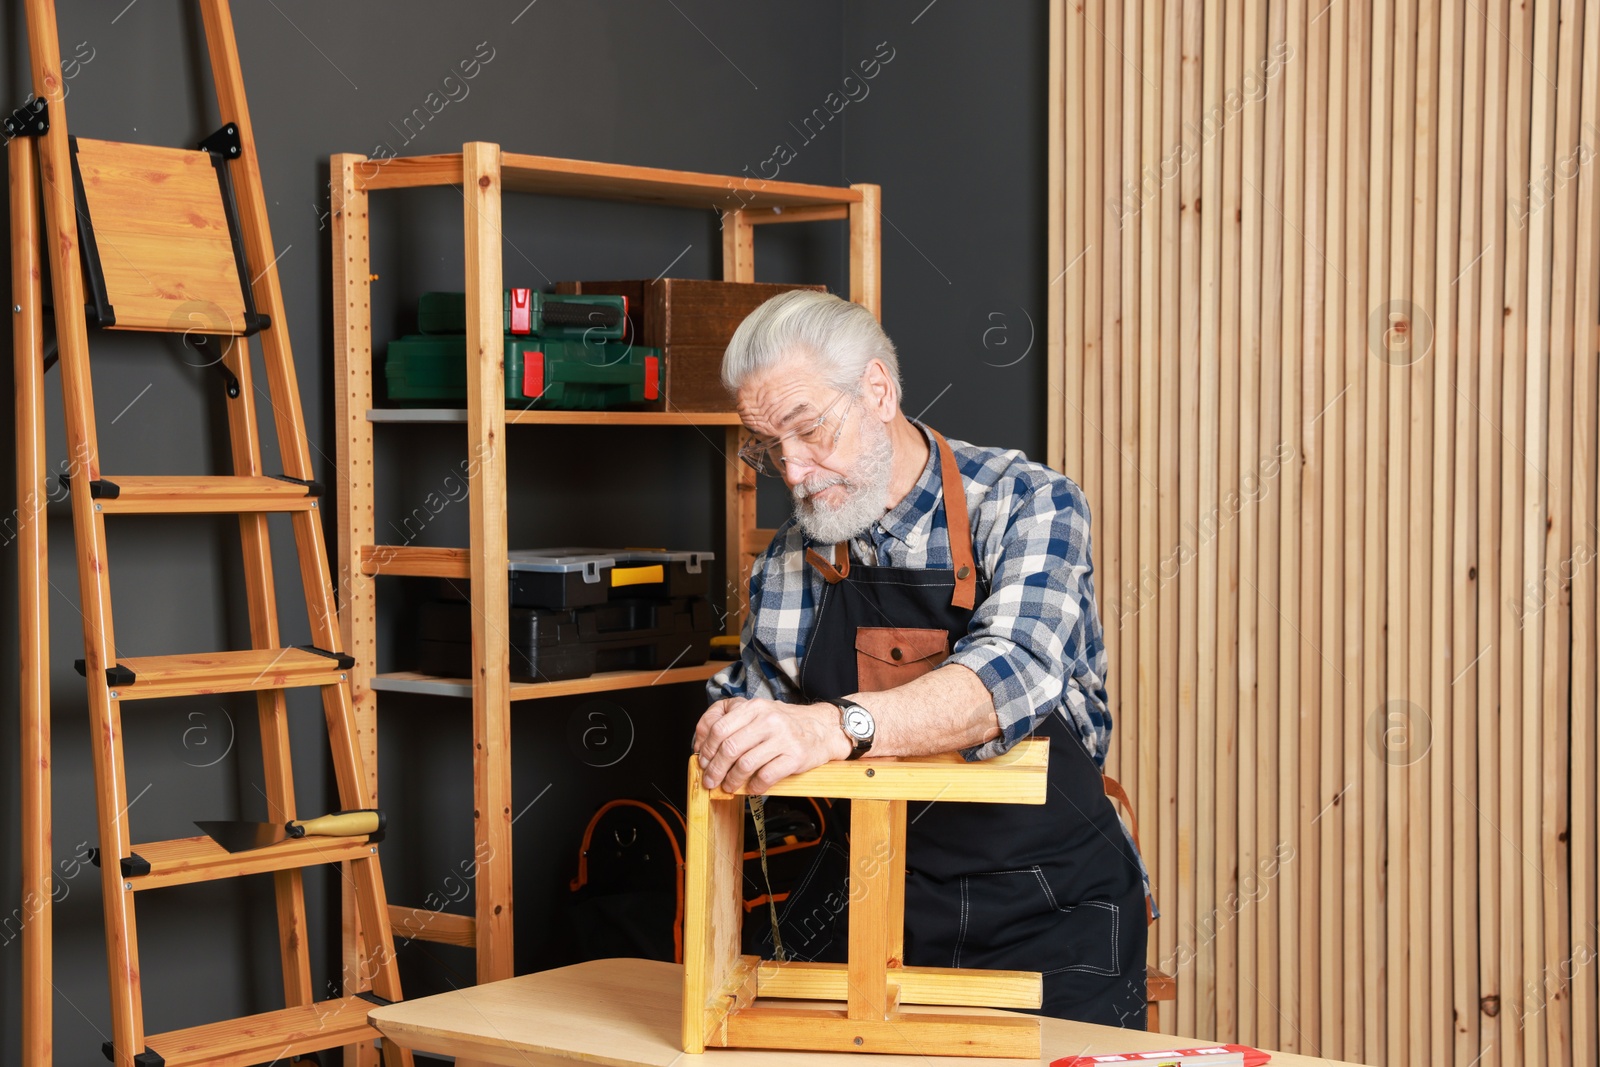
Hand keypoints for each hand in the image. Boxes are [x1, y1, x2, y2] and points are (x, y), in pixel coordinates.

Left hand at [694, 697, 850, 793]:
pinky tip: (752, 788)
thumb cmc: (783, 723)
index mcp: (754, 707)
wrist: (822, 727)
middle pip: (729, 748)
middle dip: (715, 769)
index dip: (706, 749)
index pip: (719, 728)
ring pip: (745, 764)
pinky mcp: (795, 757)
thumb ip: (727, 718)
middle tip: (710, 781)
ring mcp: (782, 738)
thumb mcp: (756, 711)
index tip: (703, 762)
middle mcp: (767, 720)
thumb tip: (700, 741)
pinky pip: (766, 776)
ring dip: (732, 780)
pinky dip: (754, 786)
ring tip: (729, 786)